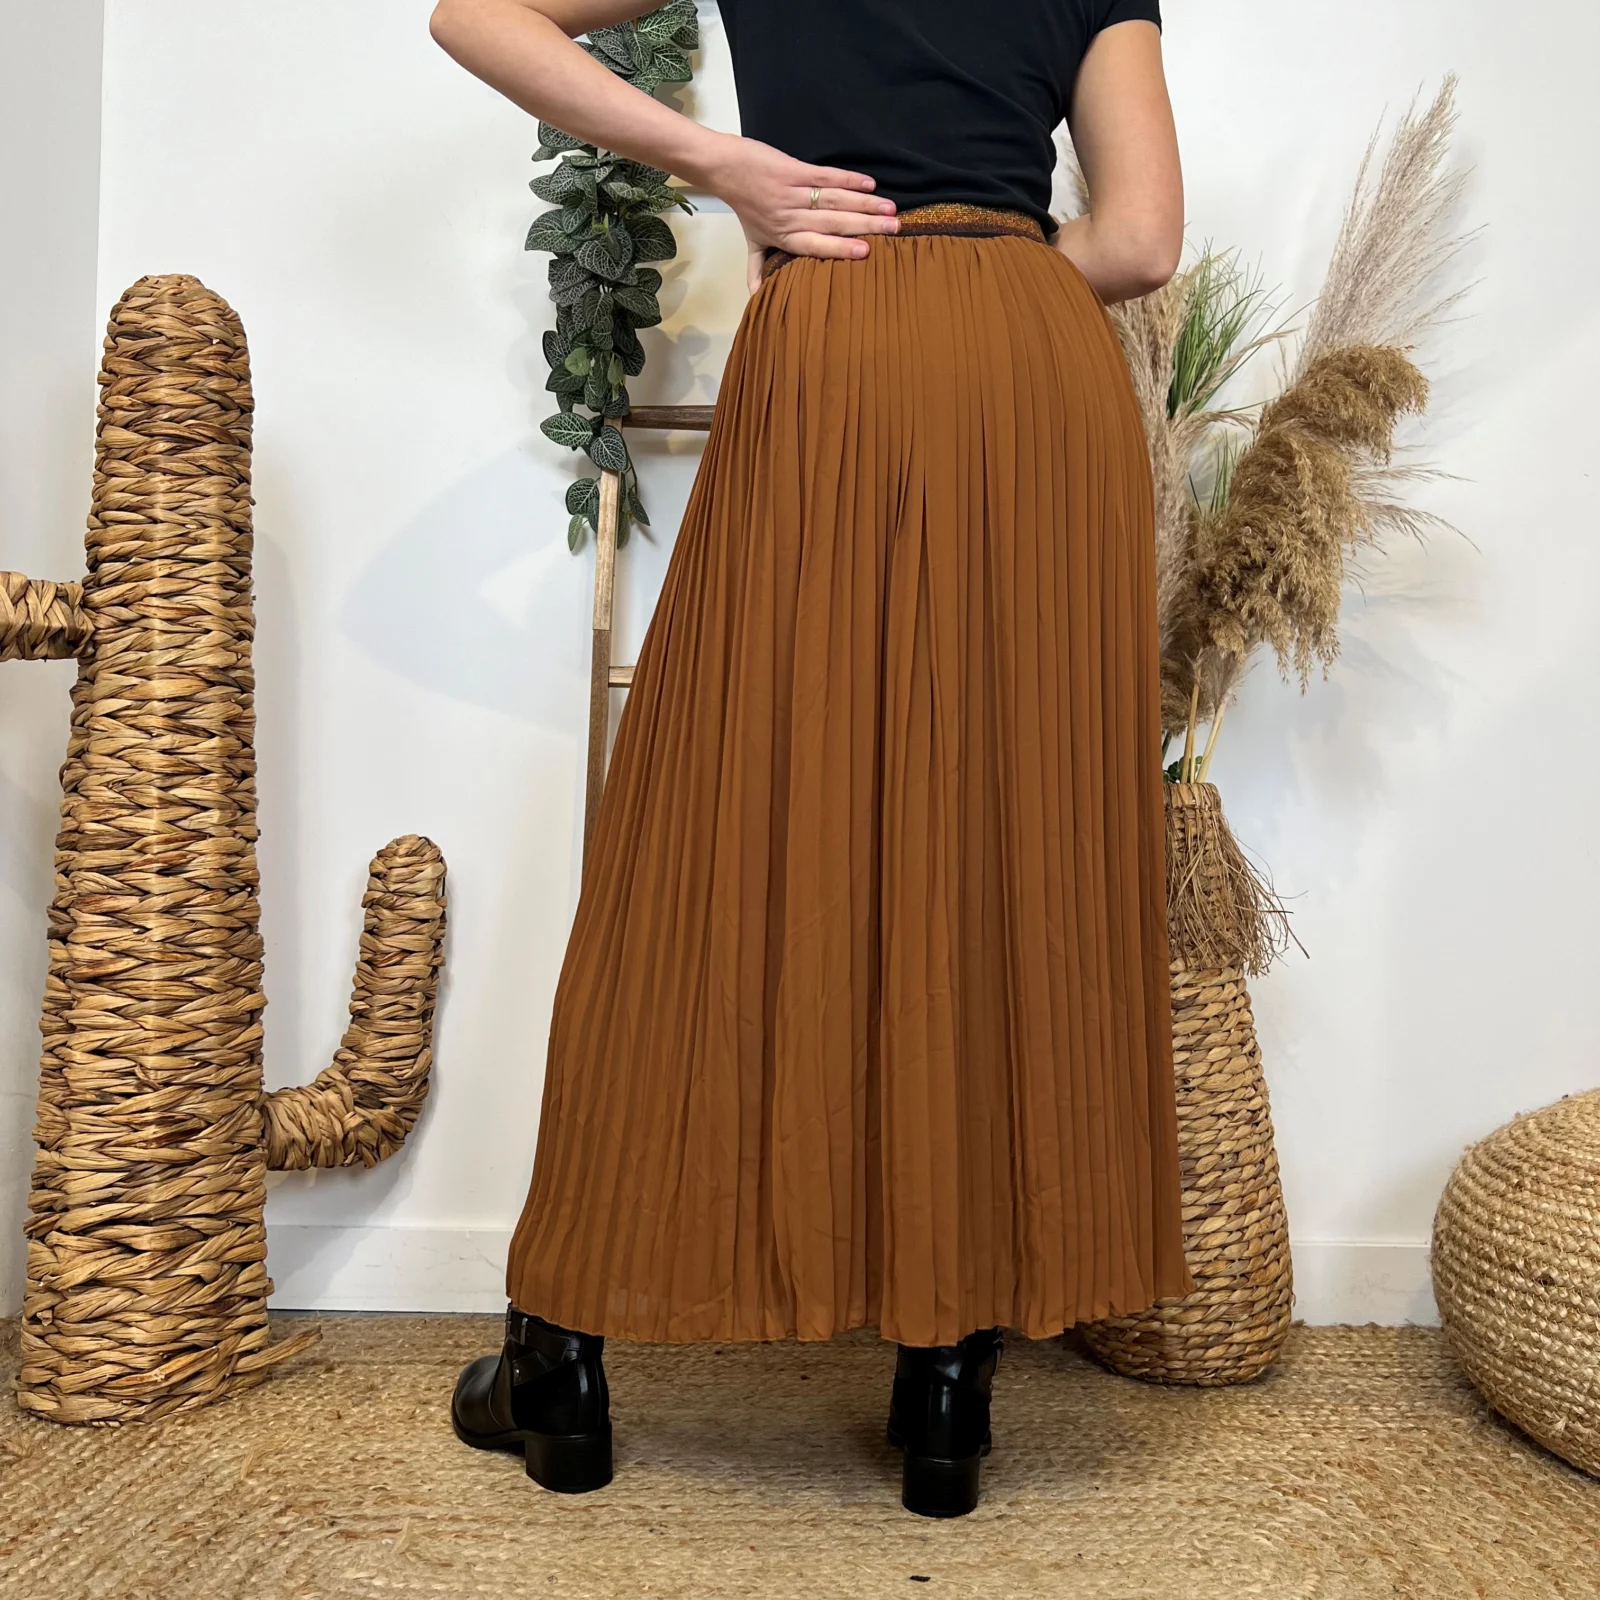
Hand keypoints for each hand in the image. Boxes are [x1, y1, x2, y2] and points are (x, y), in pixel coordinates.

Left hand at [692, 132, 898, 293]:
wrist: (726, 169)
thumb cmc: (744, 207)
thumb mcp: (752, 242)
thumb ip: (758, 268)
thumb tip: (757, 298)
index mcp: (784, 238)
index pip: (817, 245)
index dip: (841, 248)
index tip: (866, 253)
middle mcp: (789, 217)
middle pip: (832, 223)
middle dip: (864, 226)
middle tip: (893, 229)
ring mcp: (791, 193)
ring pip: (833, 201)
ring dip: (863, 204)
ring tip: (889, 209)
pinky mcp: (793, 170)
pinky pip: (825, 176)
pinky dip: (847, 179)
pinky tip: (869, 184)